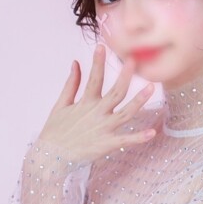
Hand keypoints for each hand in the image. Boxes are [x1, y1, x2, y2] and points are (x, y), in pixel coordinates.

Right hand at [38, 44, 156, 164]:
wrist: (50, 157)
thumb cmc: (55, 131)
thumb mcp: (61, 105)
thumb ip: (71, 84)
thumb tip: (76, 63)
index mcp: (86, 103)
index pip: (95, 78)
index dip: (98, 62)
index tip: (102, 46)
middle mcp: (97, 113)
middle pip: (116, 92)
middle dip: (126, 75)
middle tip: (135, 60)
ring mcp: (103, 129)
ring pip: (126, 113)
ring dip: (139, 100)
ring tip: (151, 87)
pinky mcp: (106, 144)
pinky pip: (125, 140)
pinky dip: (139, 137)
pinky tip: (152, 132)